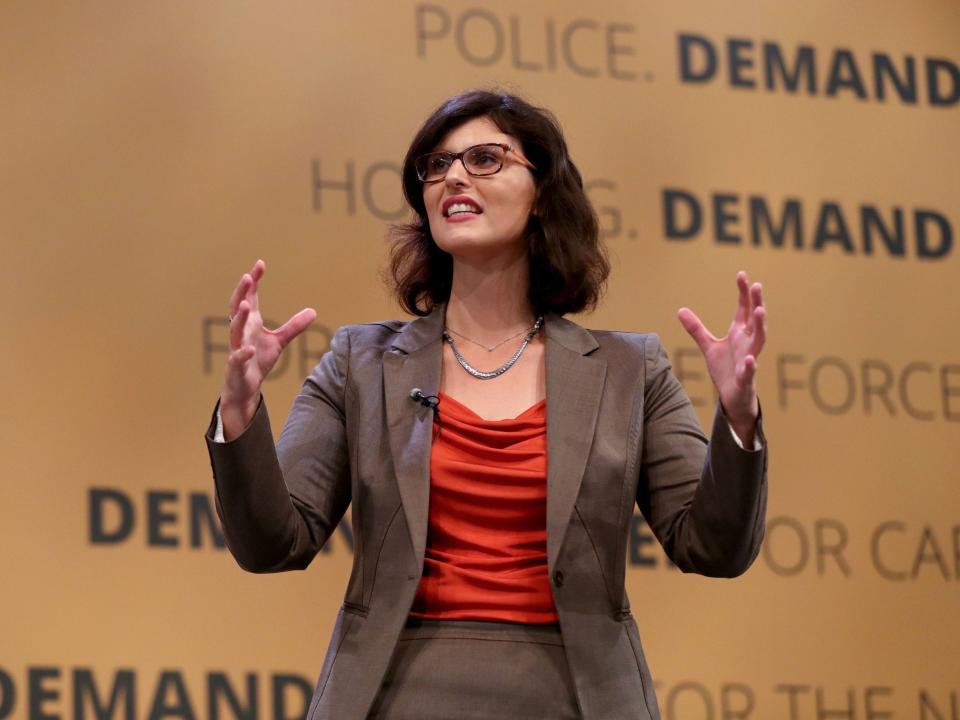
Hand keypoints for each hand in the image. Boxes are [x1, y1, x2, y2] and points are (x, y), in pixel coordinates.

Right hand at [220, 259, 315, 437]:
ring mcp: (237, 347)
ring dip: (239, 318)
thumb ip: (294, 326)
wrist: (245, 387)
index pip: (250, 297)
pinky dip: (243, 353)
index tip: (260, 264)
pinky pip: (238, 358)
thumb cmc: (258, 360)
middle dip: (242, 292)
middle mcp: (241, 332)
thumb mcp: (279, 341)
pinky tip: (250, 349)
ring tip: (245, 304)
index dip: (254, 281)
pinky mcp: (237, 366)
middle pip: (238, 308)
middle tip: (247, 277)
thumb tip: (313, 311)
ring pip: (235, 330)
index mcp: (250, 322)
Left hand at [677, 271, 766, 440]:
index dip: (743, 292)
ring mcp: (749, 359)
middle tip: (757, 286)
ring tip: (760, 311)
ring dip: (761, 326)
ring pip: (759, 341)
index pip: (743, 309)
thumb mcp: (708, 346)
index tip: (741, 274)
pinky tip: (750, 358)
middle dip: (756, 302)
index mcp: (739, 333)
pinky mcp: (745, 377)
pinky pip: (750, 370)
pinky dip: (750, 365)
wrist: (732, 396)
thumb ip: (696, 328)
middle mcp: (747, 343)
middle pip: (754, 320)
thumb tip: (680, 310)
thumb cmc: (725, 369)